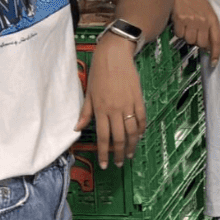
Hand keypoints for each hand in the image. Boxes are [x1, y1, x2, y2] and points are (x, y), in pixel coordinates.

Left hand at [77, 39, 146, 167]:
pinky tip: (140, 136)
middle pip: (119, 138)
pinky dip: (142, 129)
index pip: (103, 137)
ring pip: (132, 131)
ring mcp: (128, 104)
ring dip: (132, 145)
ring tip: (130, 154)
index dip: (104, 153)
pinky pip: (142, 118)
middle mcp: (115, 109)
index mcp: (101, 109)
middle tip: (120, 163)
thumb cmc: (99, 73)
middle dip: (119, 153)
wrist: (114, 56)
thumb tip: (78, 128)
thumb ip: (85, 112)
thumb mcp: (89, 93)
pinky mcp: (139, 98)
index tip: (105, 164)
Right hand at [170, 0, 219, 63]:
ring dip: (187, 35)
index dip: (216, 53)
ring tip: (186, 23)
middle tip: (193, 31)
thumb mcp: (205, 10)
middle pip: (201, 43)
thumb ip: (208, 26)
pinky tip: (179, 21)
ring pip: (189, 40)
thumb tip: (207, 45)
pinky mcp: (180, 19)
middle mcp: (203, 20)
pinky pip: (179, 34)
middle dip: (197, 41)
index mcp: (212, 18)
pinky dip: (178, 31)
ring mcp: (191, 20)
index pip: (217, 40)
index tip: (213, 62)